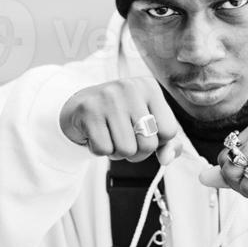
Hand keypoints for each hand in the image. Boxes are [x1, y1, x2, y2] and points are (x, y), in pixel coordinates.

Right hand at [60, 77, 188, 164]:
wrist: (78, 106)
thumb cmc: (119, 117)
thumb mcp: (147, 124)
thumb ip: (165, 143)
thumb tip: (167, 159)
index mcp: (149, 87)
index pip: (169, 132)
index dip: (156, 142)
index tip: (142, 133)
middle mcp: (130, 88)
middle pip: (148, 144)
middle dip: (137, 152)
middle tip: (124, 139)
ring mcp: (108, 97)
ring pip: (126, 150)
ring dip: (117, 153)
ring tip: (110, 136)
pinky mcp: (89, 110)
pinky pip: (103, 149)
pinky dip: (99, 150)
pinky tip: (96, 135)